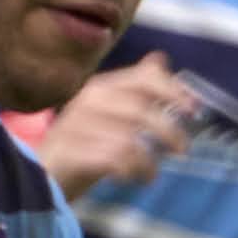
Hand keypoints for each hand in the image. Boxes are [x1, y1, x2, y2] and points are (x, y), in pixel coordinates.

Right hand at [36, 56, 194, 195]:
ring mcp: (76, 127)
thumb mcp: (111, 112)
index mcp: (101, 88)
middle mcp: (87, 102)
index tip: (194, 109)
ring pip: (128, 140)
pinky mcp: (71, 153)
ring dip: (149, 161)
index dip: (172, 91)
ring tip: (151, 172)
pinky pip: (115, 160)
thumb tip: (160, 58)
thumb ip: (136, 89)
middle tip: (182, 150)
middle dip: (169, 131)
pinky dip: (134, 171)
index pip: (142, 79)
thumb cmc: (84, 143)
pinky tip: (137, 178)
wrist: (43, 174)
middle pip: (140, 111)